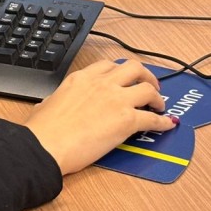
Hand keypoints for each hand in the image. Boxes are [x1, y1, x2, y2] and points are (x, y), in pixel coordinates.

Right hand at [24, 59, 176, 174]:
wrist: (47, 145)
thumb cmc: (43, 129)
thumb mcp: (48, 103)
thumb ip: (60, 99)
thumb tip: (55, 104)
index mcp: (81, 78)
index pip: (108, 65)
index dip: (121, 72)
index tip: (125, 78)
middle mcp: (101, 83)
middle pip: (133, 67)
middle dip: (145, 75)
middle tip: (148, 85)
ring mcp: (116, 100)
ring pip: (148, 88)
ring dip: (157, 96)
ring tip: (159, 106)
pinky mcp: (127, 120)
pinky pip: (153, 118)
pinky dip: (163, 122)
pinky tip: (167, 125)